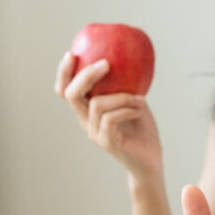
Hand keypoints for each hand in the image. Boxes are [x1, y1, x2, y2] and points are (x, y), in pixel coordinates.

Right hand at [54, 52, 161, 178]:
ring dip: (121, 96)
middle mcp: (86, 121)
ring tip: (140, 98)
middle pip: (71, 94)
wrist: (150, 160)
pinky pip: (110, 119)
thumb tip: (127, 57)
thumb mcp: (133, 101)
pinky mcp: (107, 142)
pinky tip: (139, 108)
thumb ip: (125, 84)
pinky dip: (126, 109)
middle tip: (106, 64)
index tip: (72, 54)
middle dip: (86, 75)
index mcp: (88, 111)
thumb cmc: (143, 130)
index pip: (66, 90)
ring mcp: (95, 133)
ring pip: (96, 104)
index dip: (64, 73)